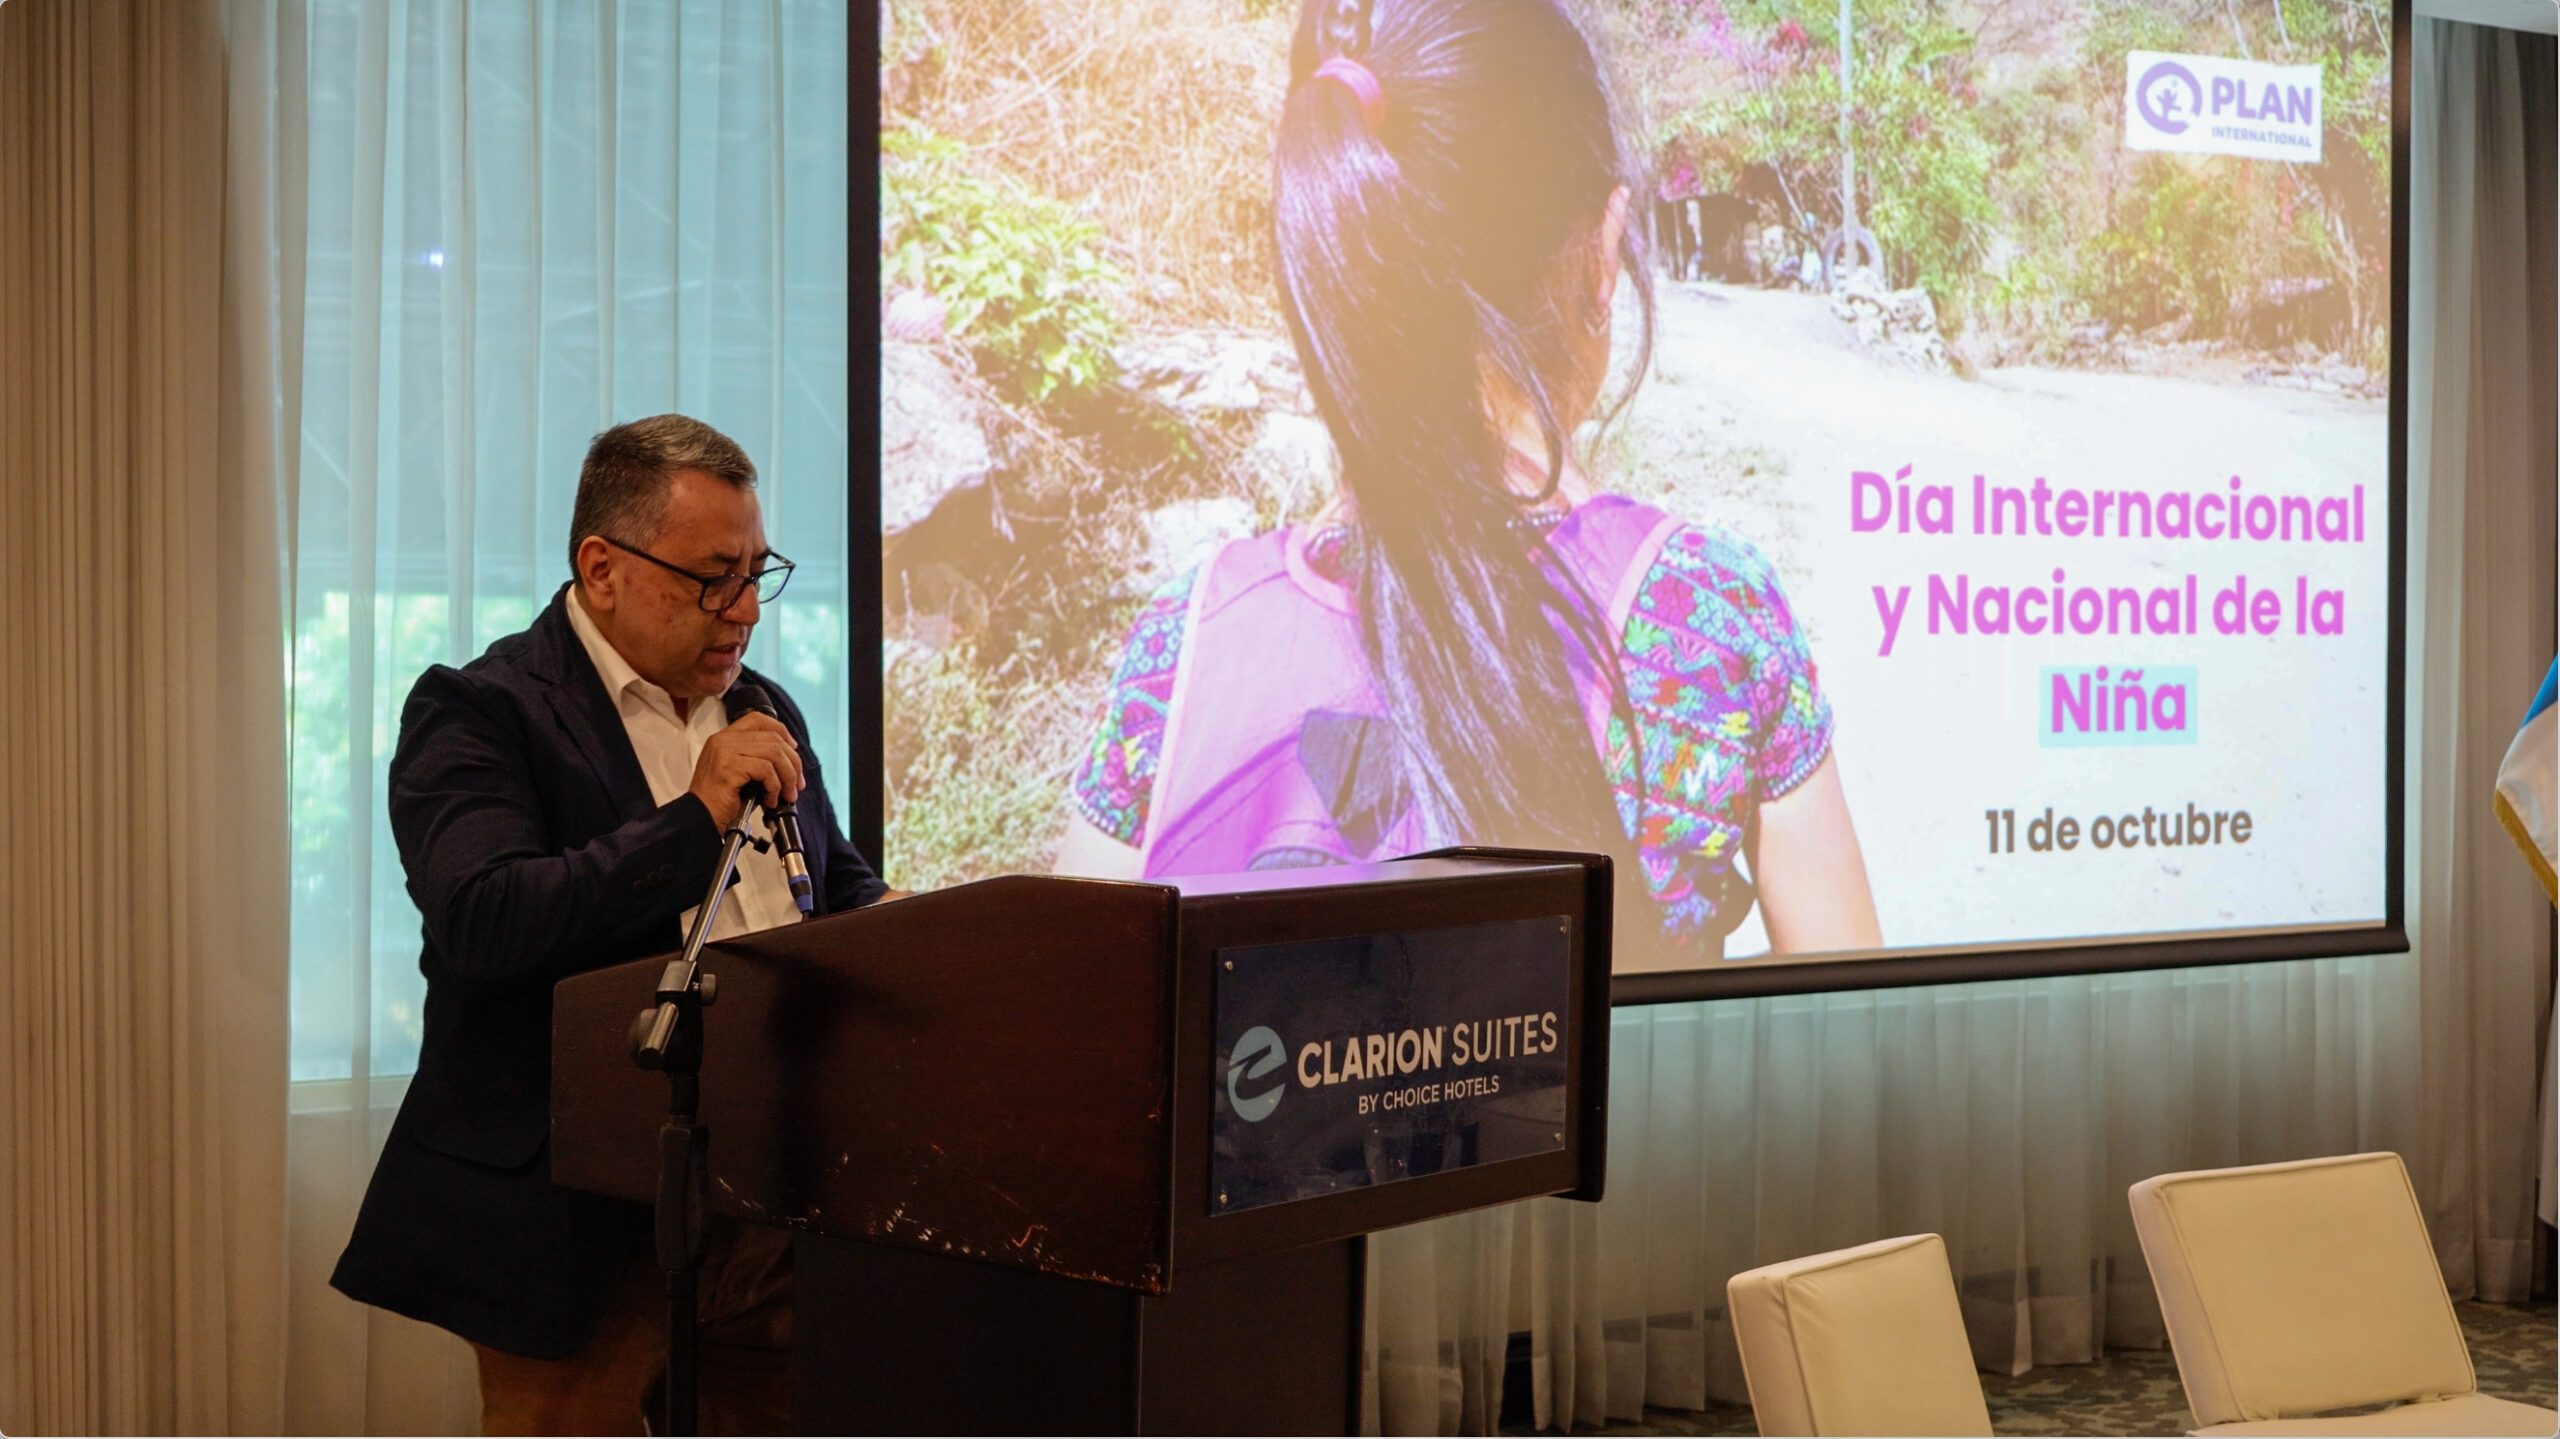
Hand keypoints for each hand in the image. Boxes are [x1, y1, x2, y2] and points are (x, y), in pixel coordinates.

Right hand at [687, 711, 804, 830]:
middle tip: (797, 783)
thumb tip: (788, 760)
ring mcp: (725, 752)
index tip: (793, 749)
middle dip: (793, 762)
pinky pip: (766, 770)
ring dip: (788, 776)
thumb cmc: (718, 800)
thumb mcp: (737, 771)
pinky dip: (775, 786)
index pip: (758, 719)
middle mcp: (724, 740)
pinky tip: (770, 799)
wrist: (699, 817)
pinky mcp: (730, 767)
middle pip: (772, 738)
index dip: (781, 731)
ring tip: (787, 794)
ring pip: (774, 753)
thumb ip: (754, 757)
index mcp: (724, 737)